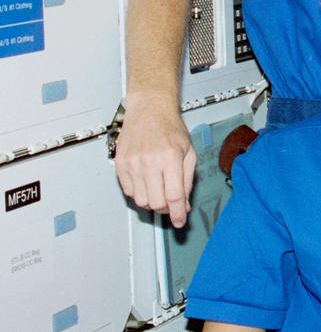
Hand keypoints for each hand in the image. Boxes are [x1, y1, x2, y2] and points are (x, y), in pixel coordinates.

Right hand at [113, 94, 195, 227]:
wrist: (149, 110)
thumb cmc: (171, 129)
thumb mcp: (189, 152)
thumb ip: (187, 180)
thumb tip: (183, 205)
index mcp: (170, 158)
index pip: (173, 196)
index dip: (177, 213)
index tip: (180, 222)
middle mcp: (149, 162)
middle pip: (156, 202)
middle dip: (166, 208)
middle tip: (171, 203)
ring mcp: (132, 164)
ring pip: (140, 200)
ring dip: (151, 202)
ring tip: (158, 189)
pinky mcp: (120, 165)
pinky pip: (128, 191)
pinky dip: (138, 193)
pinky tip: (146, 181)